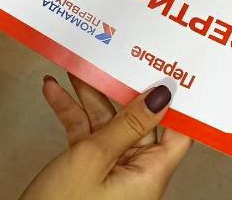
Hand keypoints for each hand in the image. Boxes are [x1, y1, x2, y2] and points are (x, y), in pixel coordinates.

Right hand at [20, 74, 190, 199]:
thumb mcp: (93, 159)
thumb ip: (127, 124)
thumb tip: (162, 95)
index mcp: (150, 174)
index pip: (178, 132)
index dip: (177, 100)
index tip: (169, 67)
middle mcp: (136, 174)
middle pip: (138, 121)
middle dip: (120, 88)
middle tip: (113, 56)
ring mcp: (111, 173)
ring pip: (108, 125)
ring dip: (89, 98)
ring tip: (76, 67)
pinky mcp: (88, 173)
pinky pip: (86, 137)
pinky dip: (72, 116)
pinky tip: (53, 92)